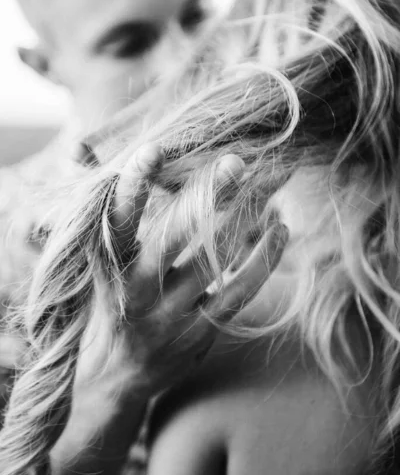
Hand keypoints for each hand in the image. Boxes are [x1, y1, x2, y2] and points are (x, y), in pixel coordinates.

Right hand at [85, 144, 287, 396]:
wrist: (114, 378)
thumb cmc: (109, 304)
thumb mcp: (99, 264)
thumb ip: (108, 217)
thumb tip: (93, 150)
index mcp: (109, 267)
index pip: (118, 221)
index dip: (134, 185)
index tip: (154, 149)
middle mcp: (138, 291)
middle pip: (175, 237)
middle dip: (207, 197)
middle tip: (237, 162)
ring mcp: (170, 316)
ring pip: (215, 260)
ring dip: (245, 219)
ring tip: (270, 184)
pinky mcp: (199, 334)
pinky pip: (239, 292)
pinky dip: (263, 260)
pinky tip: (280, 230)